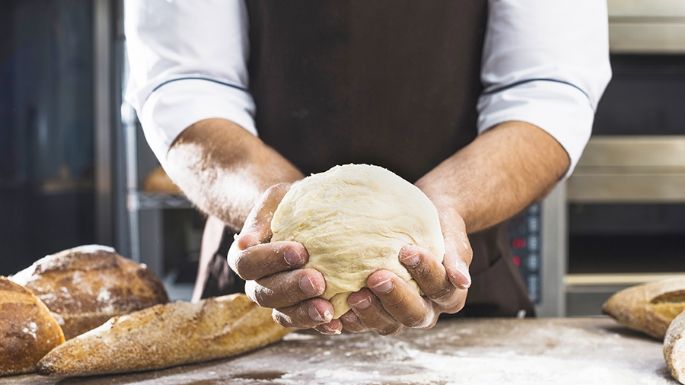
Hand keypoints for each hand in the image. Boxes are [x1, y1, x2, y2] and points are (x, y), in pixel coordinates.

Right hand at [227, 183, 339, 332]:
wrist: (308, 216)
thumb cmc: (291, 202)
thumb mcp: (277, 197)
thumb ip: (262, 215)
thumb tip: (245, 241)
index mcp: (244, 255)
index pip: (247, 263)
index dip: (270, 260)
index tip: (300, 251)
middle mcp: (256, 282)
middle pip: (264, 293)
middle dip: (291, 288)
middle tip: (318, 281)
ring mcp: (276, 299)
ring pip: (282, 313)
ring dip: (304, 313)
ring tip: (329, 310)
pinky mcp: (297, 310)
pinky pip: (303, 323)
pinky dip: (319, 325)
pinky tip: (337, 323)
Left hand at [320, 209, 472, 334]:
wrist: (416, 222)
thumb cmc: (436, 222)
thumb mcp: (450, 230)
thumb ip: (455, 253)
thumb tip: (462, 280)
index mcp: (450, 294)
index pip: (441, 287)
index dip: (425, 272)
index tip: (407, 250)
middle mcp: (427, 310)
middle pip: (415, 314)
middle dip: (395, 298)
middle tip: (376, 277)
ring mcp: (399, 315)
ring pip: (389, 325)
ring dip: (370, 313)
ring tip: (354, 297)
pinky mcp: (376, 314)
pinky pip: (364, 324)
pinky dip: (351, 320)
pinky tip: (337, 309)